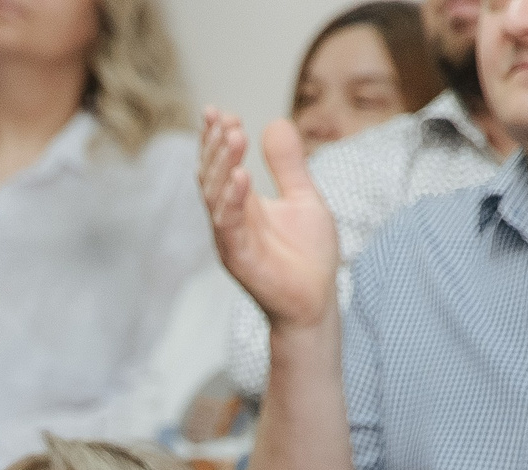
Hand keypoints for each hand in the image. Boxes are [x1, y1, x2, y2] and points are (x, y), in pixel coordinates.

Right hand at [197, 107, 339, 329]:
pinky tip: (241, 176)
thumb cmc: (307, 255)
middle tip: (225, 119)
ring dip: (222, 166)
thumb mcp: (303, 197)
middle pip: (211, 177)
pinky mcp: (240, 259)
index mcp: (242, 204)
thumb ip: (288, 165)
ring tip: (233, 136)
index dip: (216, 139)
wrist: (315, 301)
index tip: (219, 111)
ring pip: (215, 198)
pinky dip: (233, 200)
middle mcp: (230, 220)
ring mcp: (231, 240)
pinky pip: (230, 226)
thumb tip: (275, 122)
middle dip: (215, 147)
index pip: (221, 165)